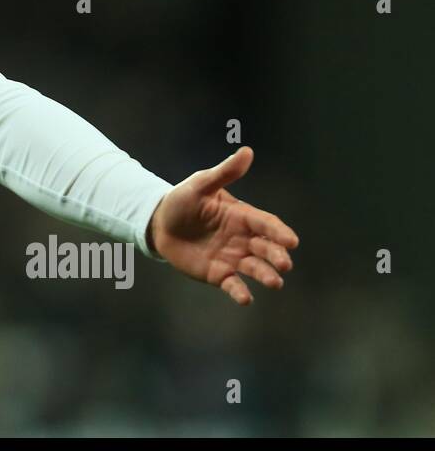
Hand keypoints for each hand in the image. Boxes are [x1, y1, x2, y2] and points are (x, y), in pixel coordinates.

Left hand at [148, 146, 298, 305]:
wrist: (159, 223)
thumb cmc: (182, 200)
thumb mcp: (200, 184)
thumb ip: (224, 173)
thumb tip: (247, 151)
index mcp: (241, 216)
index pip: (266, 224)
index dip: (279, 232)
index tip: (291, 241)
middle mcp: (242, 239)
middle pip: (265, 248)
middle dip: (277, 256)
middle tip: (284, 263)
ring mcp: (232, 257)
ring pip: (255, 268)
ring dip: (266, 275)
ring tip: (274, 282)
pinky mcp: (219, 274)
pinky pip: (233, 284)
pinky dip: (240, 292)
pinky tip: (246, 298)